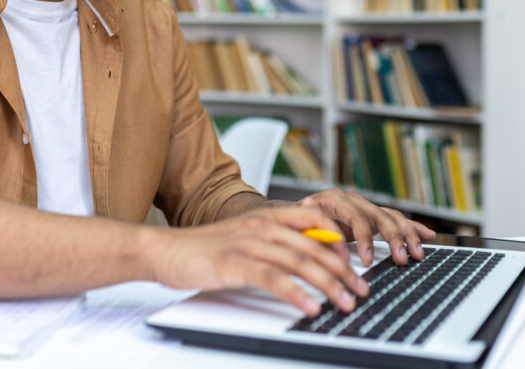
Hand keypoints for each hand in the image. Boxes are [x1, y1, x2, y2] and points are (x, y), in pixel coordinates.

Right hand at [149, 205, 370, 315]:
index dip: (338, 239)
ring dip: (328, 285)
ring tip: (345, 302)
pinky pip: (273, 278)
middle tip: (360, 289)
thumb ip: (271, 241)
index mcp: (265, 216)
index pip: (314, 219)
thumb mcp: (243, 238)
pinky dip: (296, 294)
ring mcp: (248, 243)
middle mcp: (261, 226)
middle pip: (314, 246)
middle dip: (342, 270)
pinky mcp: (235, 263)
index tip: (353, 260)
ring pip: (300, 262)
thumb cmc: (202, 249)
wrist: (165, 250)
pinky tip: (310, 307)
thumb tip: (302, 256)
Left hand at [298, 189, 435, 266]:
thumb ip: (308, 222)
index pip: (355, 216)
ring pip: (392, 218)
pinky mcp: (372, 216)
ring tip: (416, 254)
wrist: (296, 216)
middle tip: (401, 259)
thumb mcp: (297, 222)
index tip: (368, 260)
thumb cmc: (295, 222)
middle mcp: (353, 200)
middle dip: (393, 238)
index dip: (364, 237)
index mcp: (334, 200)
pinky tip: (428, 235)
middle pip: (379, 216)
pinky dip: (413, 227)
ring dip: (407, 236)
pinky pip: (396, 220)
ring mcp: (365, 207)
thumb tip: (313, 217)